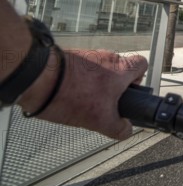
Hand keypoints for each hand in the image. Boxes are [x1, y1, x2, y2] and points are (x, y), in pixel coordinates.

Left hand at [19, 49, 147, 139]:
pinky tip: (68, 95)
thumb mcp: (100, 121)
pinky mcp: (72, 56)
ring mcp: (89, 54)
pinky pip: (82, 69)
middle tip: (104, 103)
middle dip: (113, 87)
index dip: (139, 80)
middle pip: (119, 70)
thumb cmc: (71, 95)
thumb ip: (118, 127)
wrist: (38, 79)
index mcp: (122, 69)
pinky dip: (78, 80)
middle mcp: (108, 57)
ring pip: (100, 70)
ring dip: (95, 84)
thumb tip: (126, 130)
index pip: (142, 65)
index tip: (129, 92)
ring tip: (82, 101)